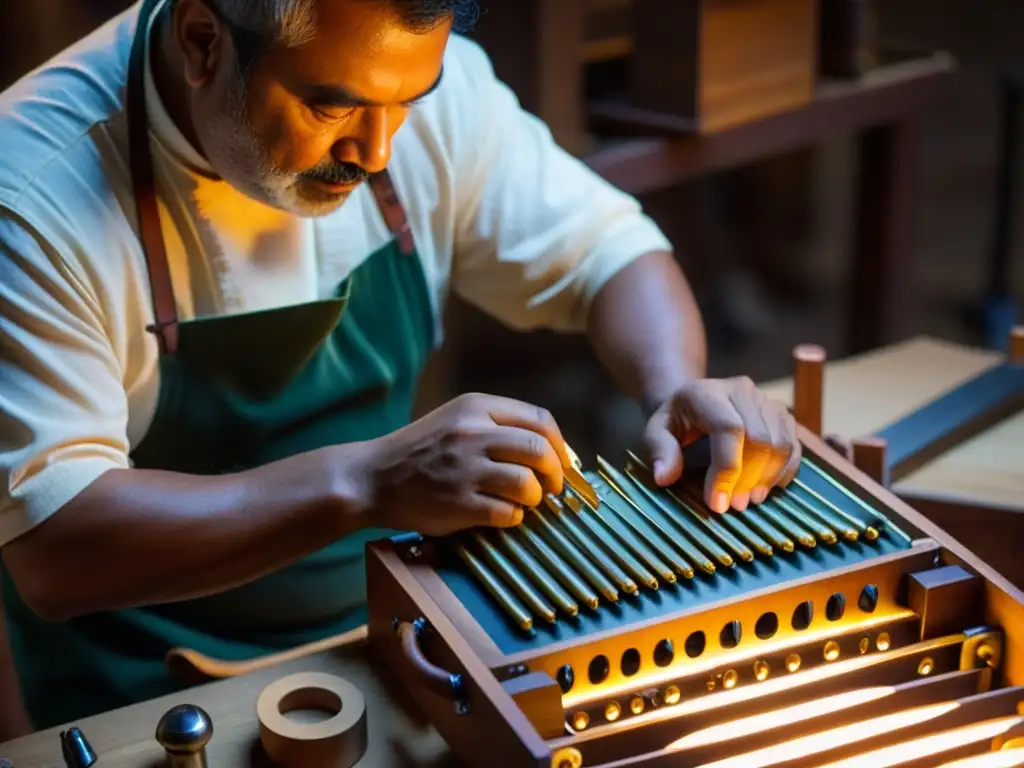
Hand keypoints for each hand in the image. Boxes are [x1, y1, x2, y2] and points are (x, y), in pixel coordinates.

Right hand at [355, 393, 569, 535]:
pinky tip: (501, 515)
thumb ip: (498, 427)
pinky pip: (507, 513)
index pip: (540, 420)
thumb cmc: (420, 452)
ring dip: (533, 498)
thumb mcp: (456, 421)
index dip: (560, 445)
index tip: (563, 463)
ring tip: (523, 502)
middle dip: (555, 474)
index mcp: (476, 407)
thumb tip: (553, 451)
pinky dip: (513, 517)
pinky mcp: (459, 502)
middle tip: (551, 488)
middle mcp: (472, 433)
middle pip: (540, 451)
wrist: (372, 477)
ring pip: (527, 484)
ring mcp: (465, 468)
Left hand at [643, 377, 799, 513]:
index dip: (727, 469)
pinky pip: (794, 445)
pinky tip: (767, 488)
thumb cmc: (675, 422)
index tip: (718, 503)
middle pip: (759, 439)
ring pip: (781, 443)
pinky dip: (784, 472)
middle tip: (733, 505)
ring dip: (767, 479)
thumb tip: (664, 477)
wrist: (695, 402)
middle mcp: (741, 389)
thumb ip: (659, 450)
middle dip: (747, 479)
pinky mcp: (781, 414)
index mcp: (707, 392)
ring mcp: (765, 400)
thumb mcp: (655, 432)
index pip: (729, 428)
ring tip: (748, 500)